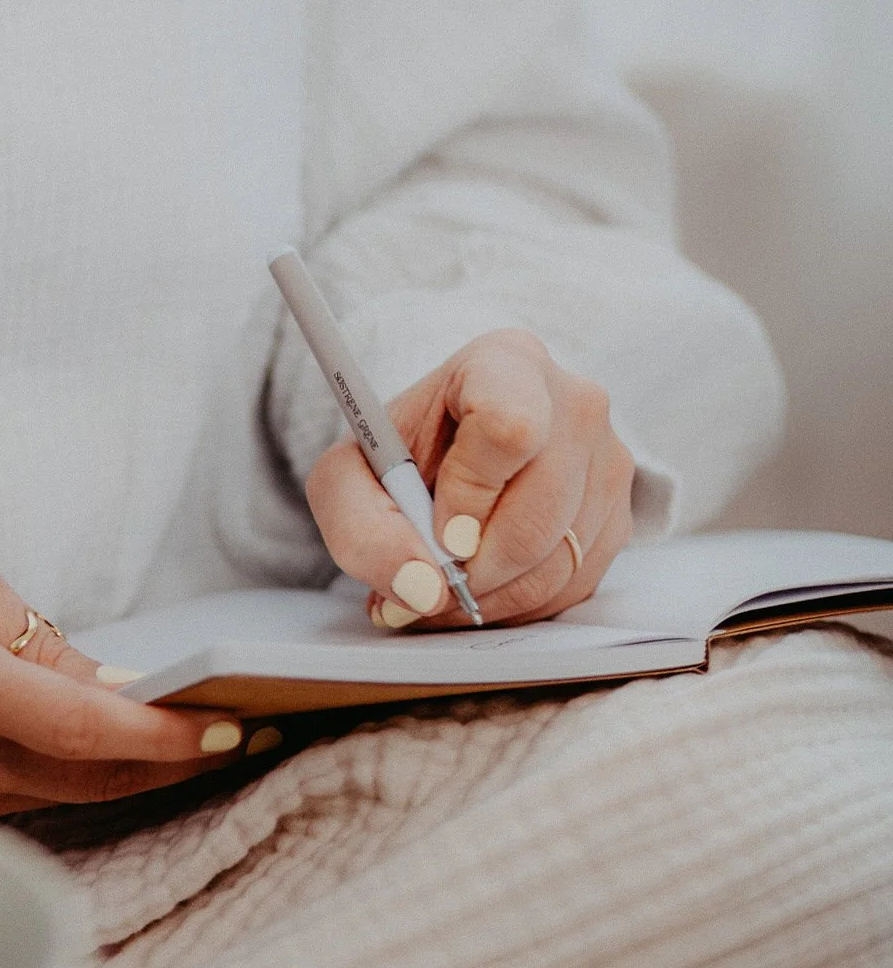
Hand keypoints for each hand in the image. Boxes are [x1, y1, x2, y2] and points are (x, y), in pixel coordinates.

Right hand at [0, 554, 247, 811]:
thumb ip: (42, 641)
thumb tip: (116, 691)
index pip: (83, 731)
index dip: (165, 735)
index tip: (231, 723)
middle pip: (92, 779)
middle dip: (175, 760)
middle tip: (249, 728)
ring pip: (68, 797)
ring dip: (136, 772)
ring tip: (205, 735)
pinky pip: (30, 801)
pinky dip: (81, 777)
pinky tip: (122, 752)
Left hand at [305, 328, 633, 627]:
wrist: (446, 452)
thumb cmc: (399, 456)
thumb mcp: (347, 479)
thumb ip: (361, 528)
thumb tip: (420, 588)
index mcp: (507, 361)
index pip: (507, 428)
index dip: (469, 495)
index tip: (437, 528)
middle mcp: (575, 402)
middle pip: (538, 513)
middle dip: (474, 569)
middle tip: (428, 583)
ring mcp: (608, 458)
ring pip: (561, 560)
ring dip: (492, 597)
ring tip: (443, 589)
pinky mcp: (621, 513)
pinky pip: (578, 584)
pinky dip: (522, 605)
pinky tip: (482, 588)